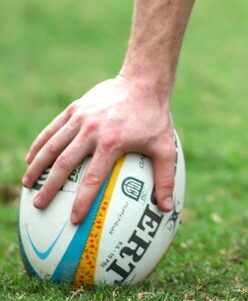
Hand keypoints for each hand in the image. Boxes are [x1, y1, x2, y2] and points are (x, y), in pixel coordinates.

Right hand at [22, 76, 176, 223]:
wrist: (143, 80)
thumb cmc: (154, 116)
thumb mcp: (165, 146)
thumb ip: (165, 177)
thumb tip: (166, 208)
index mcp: (112, 143)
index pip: (93, 178)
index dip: (82, 201)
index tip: (73, 220)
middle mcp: (93, 130)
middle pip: (65, 163)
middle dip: (50, 187)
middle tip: (40, 205)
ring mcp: (81, 117)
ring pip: (53, 145)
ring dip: (37, 165)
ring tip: (28, 184)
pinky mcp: (76, 107)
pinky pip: (53, 128)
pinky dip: (40, 143)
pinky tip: (30, 157)